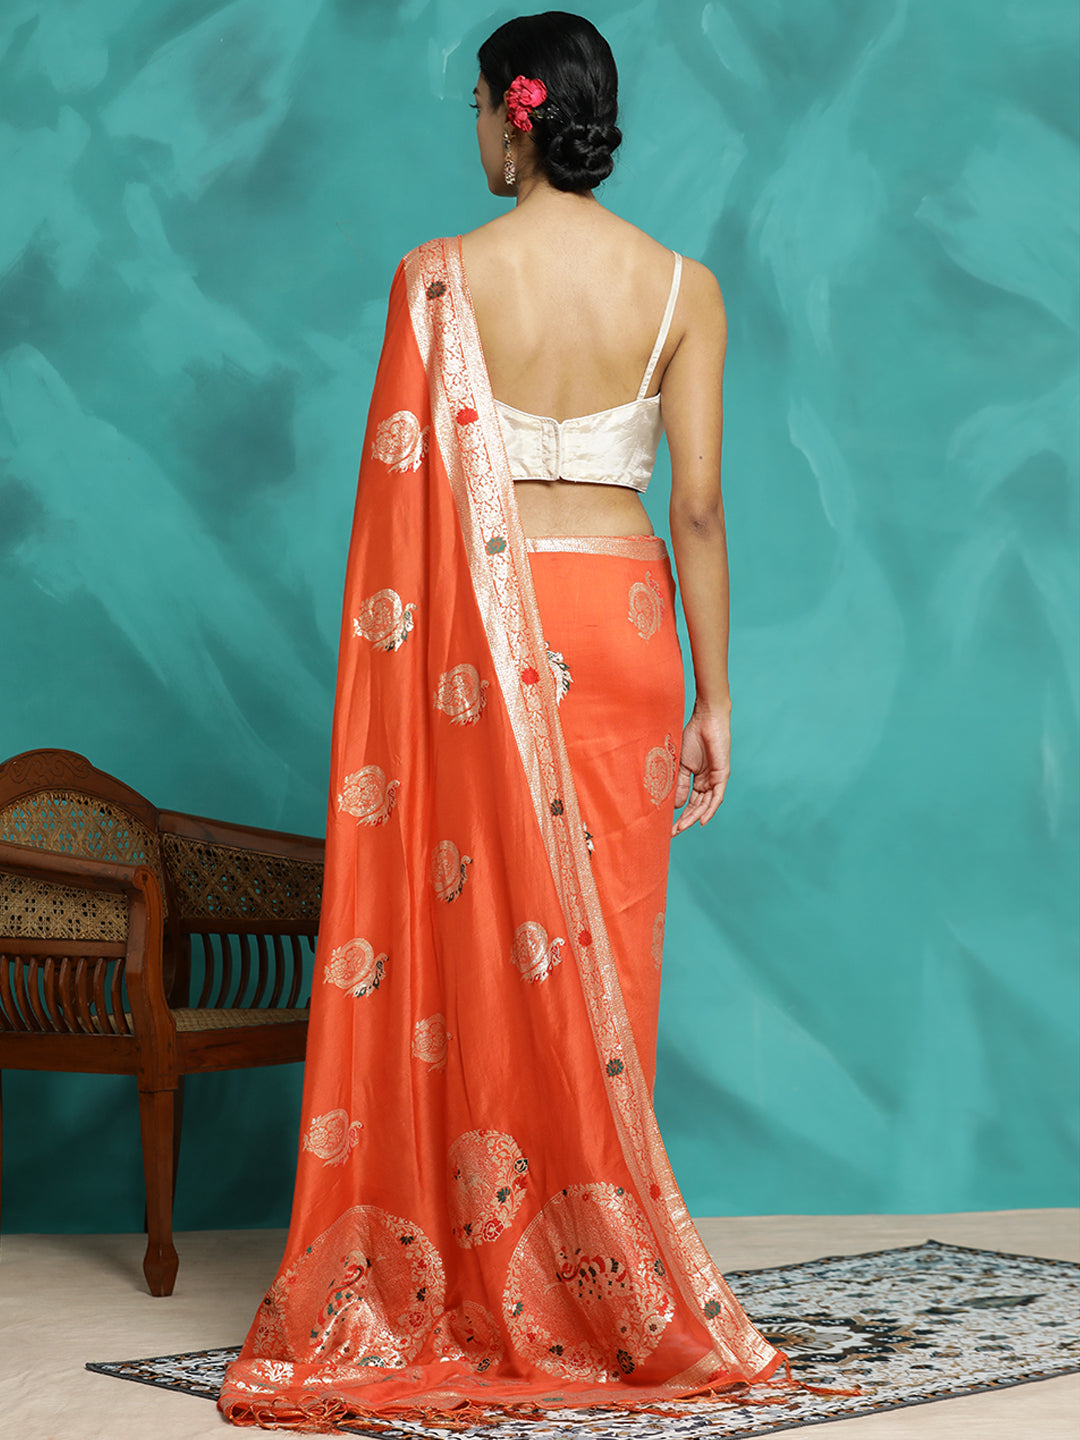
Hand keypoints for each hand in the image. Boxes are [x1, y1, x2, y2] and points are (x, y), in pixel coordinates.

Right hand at [672, 704, 729, 835]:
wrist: (706, 720)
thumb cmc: (693, 736)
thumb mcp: (682, 765)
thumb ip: (680, 784)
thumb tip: (676, 805)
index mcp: (698, 779)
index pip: (689, 802)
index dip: (680, 814)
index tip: (667, 825)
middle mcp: (707, 782)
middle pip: (697, 807)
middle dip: (685, 820)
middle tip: (672, 832)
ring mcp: (715, 779)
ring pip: (705, 805)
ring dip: (693, 818)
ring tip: (681, 828)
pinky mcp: (722, 775)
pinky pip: (716, 797)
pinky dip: (710, 810)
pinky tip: (701, 821)